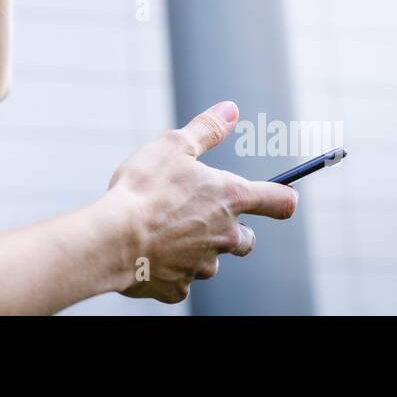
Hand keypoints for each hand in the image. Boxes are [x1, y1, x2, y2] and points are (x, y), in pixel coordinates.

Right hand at [106, 101, 299, 303]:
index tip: (285, 196)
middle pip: (247, 239)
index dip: (284, 197)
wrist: (112, 238)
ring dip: (197, 248)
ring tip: (164, 231)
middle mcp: (225, 236)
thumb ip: (207, 129)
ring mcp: (202, 265)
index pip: (279, 201)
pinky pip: (181, 279)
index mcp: (230, 198)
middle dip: (232, 230)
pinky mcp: (179, 288)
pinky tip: (148, 252)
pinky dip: (169, 268)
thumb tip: (231, 109)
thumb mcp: (174, 146)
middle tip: (199, 214)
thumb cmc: (143, 189)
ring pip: (211, 260)